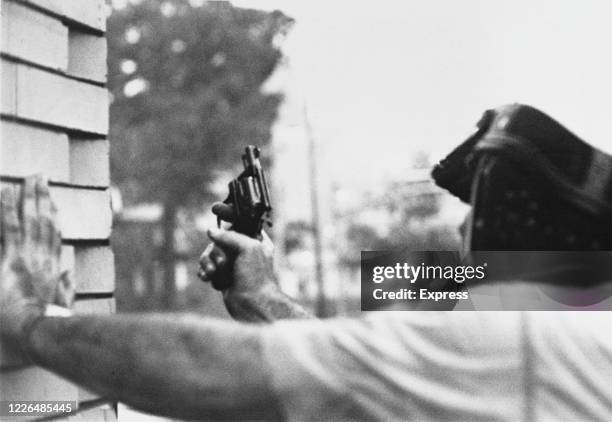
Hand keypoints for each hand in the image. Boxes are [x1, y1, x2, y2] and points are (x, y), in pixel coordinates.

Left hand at [0, 176, 69, 345]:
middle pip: (44, 220)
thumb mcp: (59, 305)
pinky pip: (9, 227)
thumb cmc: (43, 322)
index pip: (55, 234)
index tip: (52, 200)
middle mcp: (43, 256)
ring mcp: (27, 255)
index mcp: (53, 267)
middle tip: (39, 177)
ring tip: (25, 179)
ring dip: (27, 196)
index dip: (54, 214)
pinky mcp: (10, 258)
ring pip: (29, 219)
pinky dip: (7, 208)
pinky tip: (6, 192)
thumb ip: (65, 288)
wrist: (31, 329)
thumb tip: (70, 274)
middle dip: (42, 197)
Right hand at [198, 202, 270, 289]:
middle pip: (219, 239)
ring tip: (214, 274)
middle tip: (223, 264)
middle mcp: (244, 250)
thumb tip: (211, 231)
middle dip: (215, 250)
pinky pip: (208, 268)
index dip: (228, 214)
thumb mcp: (248, 248)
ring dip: (209, 262)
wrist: (253, 305)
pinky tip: (207, 278)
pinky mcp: (223, 276)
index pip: (239, 221)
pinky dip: (206, 272)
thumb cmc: (256, 277)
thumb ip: (230, 236)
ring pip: (211, 253)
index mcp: (256, 240)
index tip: (215, 208)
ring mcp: (233, 264)